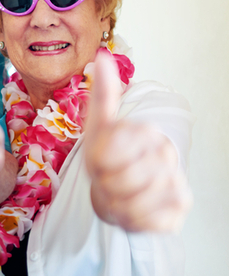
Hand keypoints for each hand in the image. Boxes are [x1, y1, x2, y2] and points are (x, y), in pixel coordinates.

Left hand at [84, 51, 191, 231]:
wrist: (118, 193)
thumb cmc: (105, 158)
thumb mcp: (97, 127)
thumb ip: (102, 94)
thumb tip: (101, 55)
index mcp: (146, 132)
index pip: (113, 151)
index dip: (99, 163)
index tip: (101, 161)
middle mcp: (166, 155)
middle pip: (125, 177)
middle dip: (107, 185)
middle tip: (108, 182)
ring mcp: (176, 182)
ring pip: (137, 200)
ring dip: (118, 204)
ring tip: (118, 195)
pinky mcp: (178, 210)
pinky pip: (149, 220)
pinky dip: (133, 219)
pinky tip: (132, 209)